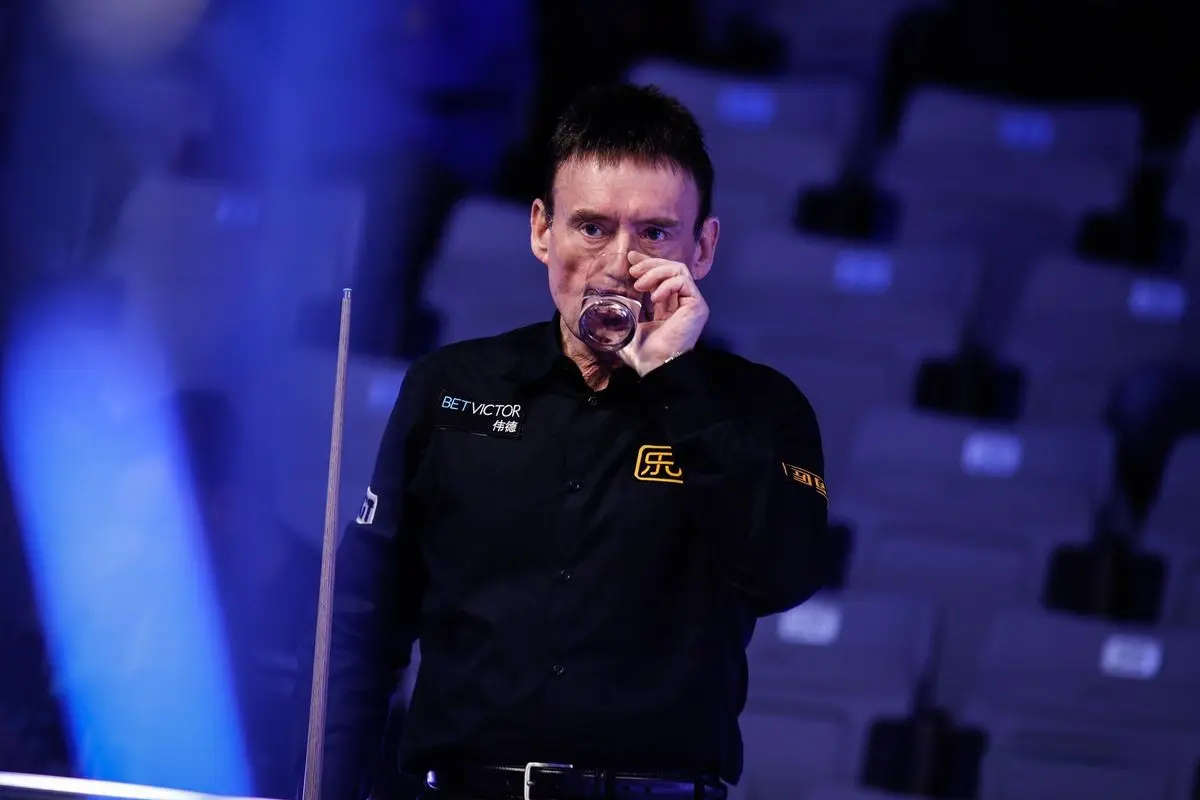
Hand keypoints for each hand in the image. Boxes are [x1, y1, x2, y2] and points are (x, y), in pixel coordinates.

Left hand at [620, 251, 708, 374]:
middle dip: (650, 264)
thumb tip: (605, 299)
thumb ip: (623, 311)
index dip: (647, 263)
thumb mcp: (627, 325)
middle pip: (671, 267)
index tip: (630, 259)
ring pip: (678, 269)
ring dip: (655, 272)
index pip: (662, 276)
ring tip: (640, 285)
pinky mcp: (697, 305)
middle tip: (633, 270)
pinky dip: (666, 284)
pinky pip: (683, 281)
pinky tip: (654, 297)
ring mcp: (692, 302)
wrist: (656, 367)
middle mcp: (682, 301)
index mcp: (668, 305)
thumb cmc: (643, 353)